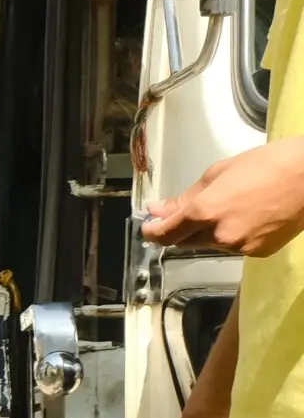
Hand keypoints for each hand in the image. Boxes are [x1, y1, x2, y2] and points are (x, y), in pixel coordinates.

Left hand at [143, 136, 303, 258]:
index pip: (164, 235)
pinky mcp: (259, 253)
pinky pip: (234, 247)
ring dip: (209, 232)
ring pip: (210, 244)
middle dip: (181, 229)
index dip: (152, 231)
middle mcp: (219, 235)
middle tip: (190, 210)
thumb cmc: (268, 164)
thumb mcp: (218, 173)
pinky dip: (233, 236)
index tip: (149, 225)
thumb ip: (185, 197)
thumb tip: (157, 210)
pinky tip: (248, 217)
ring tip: (232, 206)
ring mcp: (240, 247)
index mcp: (204, 212)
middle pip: (184, 241)